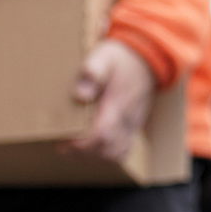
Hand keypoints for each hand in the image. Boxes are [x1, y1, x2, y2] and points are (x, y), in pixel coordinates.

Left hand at [67, 38, 158, 162]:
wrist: (146, 60)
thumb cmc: (119, 59)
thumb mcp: (103, 57)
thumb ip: (92, 72)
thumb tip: (80, 95)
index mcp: (118, 103)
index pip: (102, 134)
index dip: (81, 144)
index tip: (64, 141)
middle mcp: (127, 119)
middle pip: (108, 150)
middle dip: (84, 152)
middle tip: (64, 144)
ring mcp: (132, 125)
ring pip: (116, 154)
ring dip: (95, 155)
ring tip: (76, 146)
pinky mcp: (133, 128)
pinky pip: (124, 150)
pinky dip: (107, 153)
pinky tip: (93, 145)